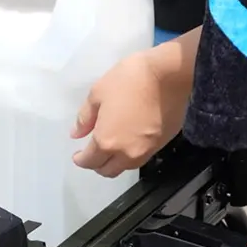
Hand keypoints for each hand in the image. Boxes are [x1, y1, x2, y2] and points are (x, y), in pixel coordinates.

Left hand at [71, 42, 191, 175]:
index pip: (90, 161)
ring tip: (111, 148)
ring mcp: (147, 151)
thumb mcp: (98, 93)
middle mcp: (127, 153)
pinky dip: (131, 154)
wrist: (169, 75)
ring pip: (126, 167)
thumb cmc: (129, 80)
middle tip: (93, 153)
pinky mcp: (162, 144)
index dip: (81, 160)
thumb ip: (85, 118)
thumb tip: (77, 134)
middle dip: (97, 165)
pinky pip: (142, 157)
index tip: (78, 155)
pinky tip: (130, 140)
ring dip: (116, 162)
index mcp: (107, 141)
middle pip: (109, 171)